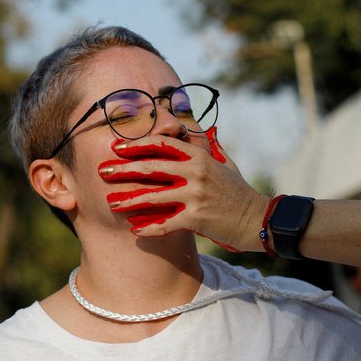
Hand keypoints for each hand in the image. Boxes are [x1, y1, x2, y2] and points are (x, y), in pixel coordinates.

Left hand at [100, 127, 266, 251]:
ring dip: (129, 200)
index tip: (117, 148)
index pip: (162, 144)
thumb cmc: (238, 191)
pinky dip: (149, 228)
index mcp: (199, 157)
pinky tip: (134, 230)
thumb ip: (208, 147)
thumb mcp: (224, 163)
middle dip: (124, 169)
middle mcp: (195, 173)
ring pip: (153, 197)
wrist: (258, 218)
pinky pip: (166, 223)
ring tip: (111, 203)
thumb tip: (199, 129)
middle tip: (103, 171)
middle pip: (151, 167)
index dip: (137, 145)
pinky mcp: (197, 218)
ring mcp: (195, 195)